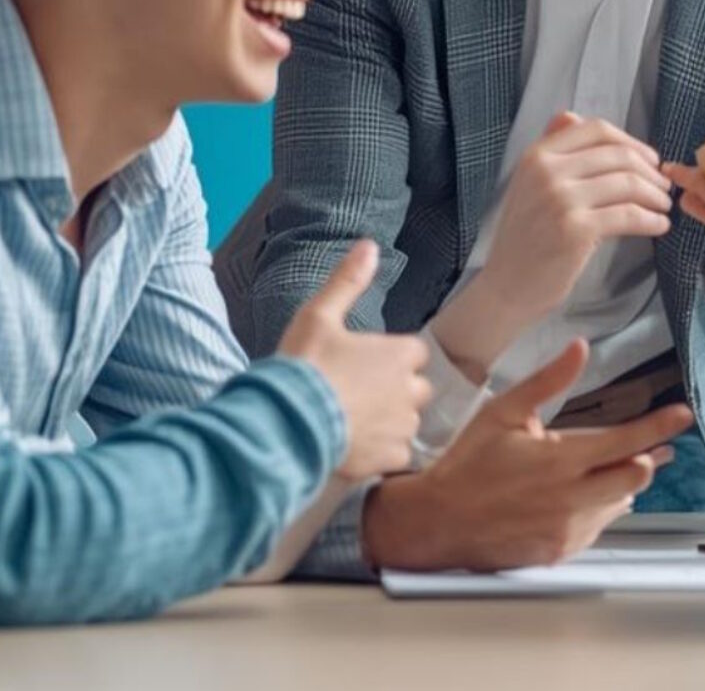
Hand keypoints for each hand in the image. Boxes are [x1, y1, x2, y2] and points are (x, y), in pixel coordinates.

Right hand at [278, 240, 431, 480]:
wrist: (286, 423)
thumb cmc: (304, 366)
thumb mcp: (319, 316)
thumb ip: (348, 282)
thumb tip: (368, 245)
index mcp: (399, 354)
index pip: (414, 354)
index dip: (392, 358)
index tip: (367, 365)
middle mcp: (409, 391)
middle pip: (418, 389)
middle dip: (397, 391)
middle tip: (360, 393)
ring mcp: (402, 427)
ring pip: (409, 423)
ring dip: (390, 422)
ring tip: (355, 421)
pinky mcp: (390, 458)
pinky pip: (399, 455)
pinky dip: (383, 452)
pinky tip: (357, 446)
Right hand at [363, 340, 690, 570]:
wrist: (438, 521)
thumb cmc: (468, 463)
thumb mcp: (502, 412)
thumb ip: (547, 382)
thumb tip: (579, 348)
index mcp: (559, 460)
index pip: (625, 441)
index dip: (658, 426)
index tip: (682, 415)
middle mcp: (569, 498)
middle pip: (635, 477)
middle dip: (644, 458)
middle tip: (643, 446)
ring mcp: (566, 529)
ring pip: (618, 503)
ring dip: (617, 483)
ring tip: (596, 471)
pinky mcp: (559, 551)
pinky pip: (594, 527)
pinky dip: (595, 508)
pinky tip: (574, 497)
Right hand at [441, 114, 672, 376]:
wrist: (506, 286)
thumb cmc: (524, 238)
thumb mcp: (529, 184)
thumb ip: (551, 150)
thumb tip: (571, 115)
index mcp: (537, 155)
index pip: (595, 130)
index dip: (631, 142)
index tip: (649, 160)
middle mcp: (547, 171)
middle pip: (618, 155)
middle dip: (650, 171)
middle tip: (664, 187)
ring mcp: (561, 199)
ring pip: (628, 183)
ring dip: (655, 195)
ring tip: (663, 207)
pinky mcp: (576, 230)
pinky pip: (629, 215)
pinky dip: (652, 219)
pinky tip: (660, 226)